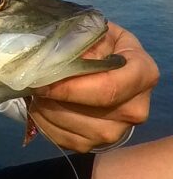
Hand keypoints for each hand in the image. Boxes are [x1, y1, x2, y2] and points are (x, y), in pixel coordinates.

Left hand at [28, 22, 158, 152]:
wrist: (103, 66)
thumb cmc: (98, 46)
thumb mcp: (95, 34)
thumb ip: (81, 44)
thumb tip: (56, 63)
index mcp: (143, 74)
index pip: (108, 88)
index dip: (70, 88)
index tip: (42, 81)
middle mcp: (136, 107)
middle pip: (90, 112)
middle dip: (55, 98)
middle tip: (34, 83)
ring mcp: (118, 131)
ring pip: (75, 128)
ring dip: (47, 110)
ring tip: (38, 92)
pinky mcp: (96, 144)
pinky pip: (65, 140)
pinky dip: (46, 124)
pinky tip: (42, 106)